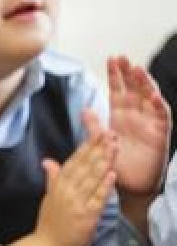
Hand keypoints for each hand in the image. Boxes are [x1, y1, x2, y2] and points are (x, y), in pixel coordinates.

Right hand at [35, 112, 116, 245]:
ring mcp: (77, 203)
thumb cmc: (49, 225)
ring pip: (91, 178)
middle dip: (97, 149)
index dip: (86, 146)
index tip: (97, 132)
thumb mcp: (49, 198)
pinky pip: (96, 199)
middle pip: (84, 166)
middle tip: (108, 133)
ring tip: (113, 147)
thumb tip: (47, 161)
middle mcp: (67, 191)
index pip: (74, 161)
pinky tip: (111, 174)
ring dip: (103, 162)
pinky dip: (104, 186)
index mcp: (58, 186)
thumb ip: (52, 178)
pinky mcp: (86, 216)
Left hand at [106, 55, 170, 198]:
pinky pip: (162, 118)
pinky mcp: (160, 135)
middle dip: (129, 73)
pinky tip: (154, 96)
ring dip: (145, 84)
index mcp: (120, 117)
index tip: (112, 59)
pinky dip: (159, 106)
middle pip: (134, 90)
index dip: (116, 76)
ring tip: (139, 70)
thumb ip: (94, 127)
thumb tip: (84, 109)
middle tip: (123, 58)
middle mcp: (136, 117)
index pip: (118, 91)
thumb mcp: (100, 145)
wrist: (130, 187)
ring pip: (149, 99)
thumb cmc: (117, 165)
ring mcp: (149, 124)